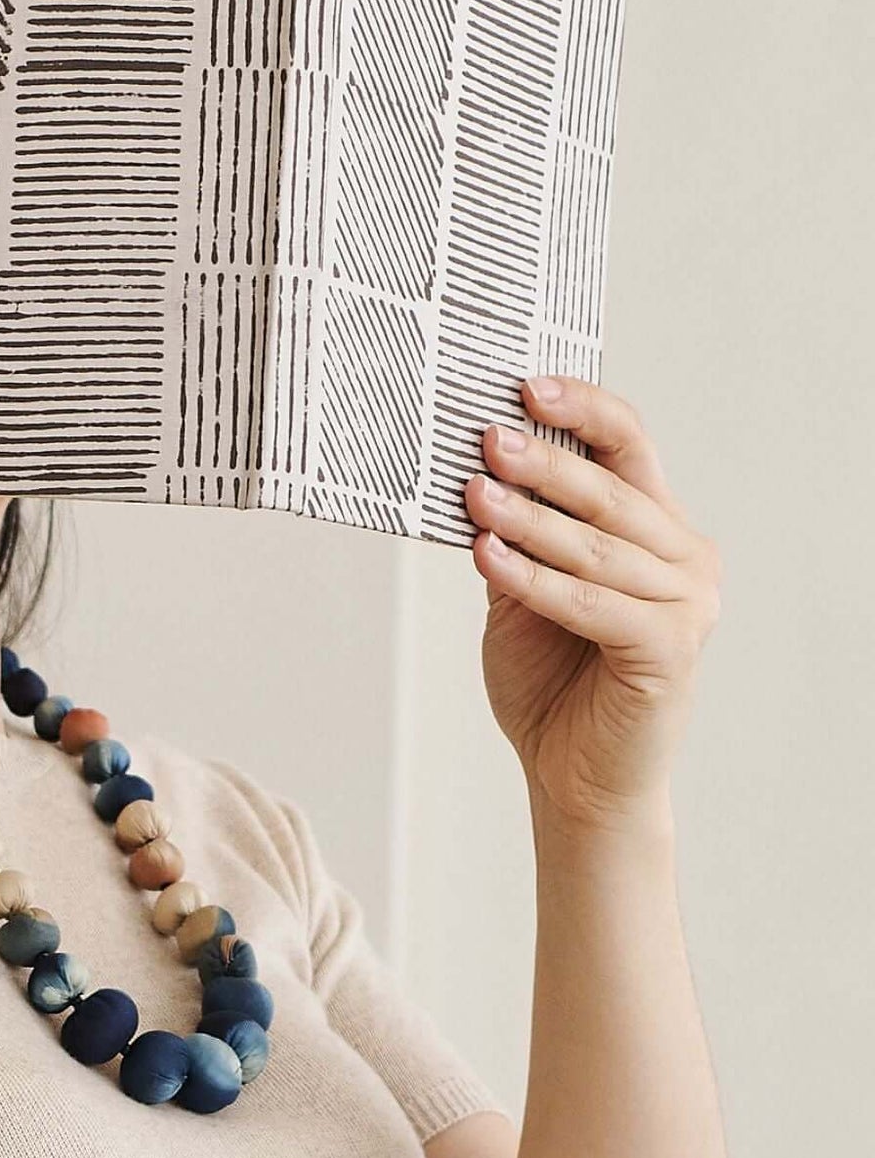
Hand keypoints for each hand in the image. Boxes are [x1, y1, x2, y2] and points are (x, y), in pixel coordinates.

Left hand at [465, 376, 721, 834]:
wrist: (571, 772)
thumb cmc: (549, 676)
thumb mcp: (519, 587)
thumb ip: (513, 531)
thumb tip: (471, 464)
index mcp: (654, 528)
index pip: (628, 447)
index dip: (583, 410)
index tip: (527, 386)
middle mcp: (684, 557)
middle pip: (611, 491)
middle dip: (544, 463)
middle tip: (487, 438)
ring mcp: (686, 604)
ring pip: (596, 546)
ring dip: (528, 519)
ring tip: (473, 495)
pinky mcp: (669, 650)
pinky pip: (591, 603)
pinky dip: (536, 579)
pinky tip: (487, 556)